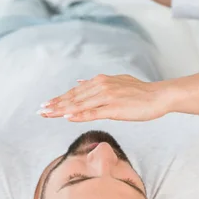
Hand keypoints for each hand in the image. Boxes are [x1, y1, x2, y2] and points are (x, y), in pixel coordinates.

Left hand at [39, 74, 168, 121]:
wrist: (158, 96)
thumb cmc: (139, 92)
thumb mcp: (116, 82)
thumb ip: (97, 84)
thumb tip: (79, 83)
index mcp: (100, 81)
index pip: (75, 92)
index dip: (59, 99)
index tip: (45, 105)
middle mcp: (101, 86)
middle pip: (73, 98)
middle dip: (55, 105)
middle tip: (40, 111)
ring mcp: (107, 97)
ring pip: (80, 105)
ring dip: (62, 110)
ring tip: (48, 114)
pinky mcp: (114, 108)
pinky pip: (93, 112)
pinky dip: (79, 114)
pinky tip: (67, 117)